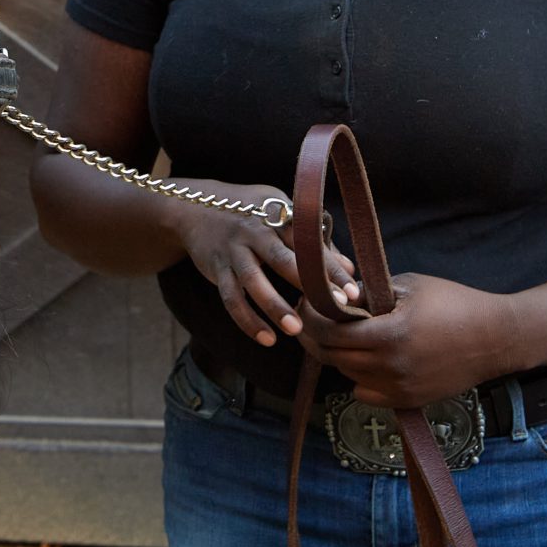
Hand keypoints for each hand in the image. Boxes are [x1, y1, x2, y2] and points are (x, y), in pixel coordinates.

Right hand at [169, 184, 360, 347]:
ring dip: (275, 307)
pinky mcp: (217, 268)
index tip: (352, 292)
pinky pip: (231, 298)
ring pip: (254, 282)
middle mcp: (254, 231)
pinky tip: (266, 339)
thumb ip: (311, 241)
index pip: (309, 243)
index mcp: (277, 216)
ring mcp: (233, 250)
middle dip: (310, 285)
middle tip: (333, 310)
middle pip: (284, 259)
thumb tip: (348, 266)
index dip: (331, 267)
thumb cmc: (249, 211)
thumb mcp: (280, 213)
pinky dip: (247, 320)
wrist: (195, 207)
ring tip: (296, 330)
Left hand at [300, 273, 524, 409]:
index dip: (311, 318)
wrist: (495, 338)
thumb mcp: (410, 286)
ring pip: (346, 373)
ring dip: (338, 355)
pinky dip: (358, 377)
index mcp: (390, 333)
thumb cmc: (455, 303)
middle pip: (331, 356)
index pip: (330, 332)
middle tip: (312, 320)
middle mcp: (390, 366)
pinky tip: (368, 358)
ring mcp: (398, 388)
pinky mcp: (407, 400)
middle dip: (315, 337)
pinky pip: (364, 393)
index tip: (306, 305)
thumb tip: (337, 295)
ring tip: (344, 334)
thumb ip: (371, 293)